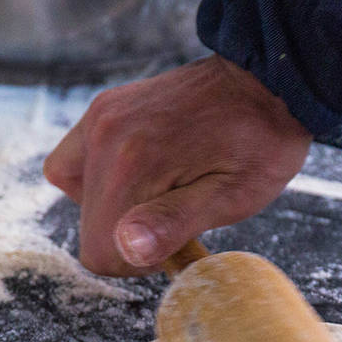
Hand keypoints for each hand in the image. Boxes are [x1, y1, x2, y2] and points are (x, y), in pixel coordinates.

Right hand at [43, 55, 312, 275]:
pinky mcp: (103, 108)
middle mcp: (105, 136)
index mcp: (134, 164)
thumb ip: (174, 223)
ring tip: (162, 191)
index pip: (100, 251)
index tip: (173, 241)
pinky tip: (140, 173)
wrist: (265, 81)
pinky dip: (102, 179)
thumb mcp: (232, 196)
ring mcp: (101, 117)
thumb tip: (127, 247)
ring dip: (115, 207)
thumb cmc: (260, 144)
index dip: (137, 260)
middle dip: (128, 233)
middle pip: (89, 227)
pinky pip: (76, 161)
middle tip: (177, 212)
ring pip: (79, 196)